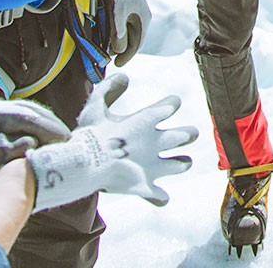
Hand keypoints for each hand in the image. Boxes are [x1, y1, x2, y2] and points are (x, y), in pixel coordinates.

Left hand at [0, 98, 71, 185]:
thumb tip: (29, 142)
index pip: (26, 116)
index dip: (48, 128)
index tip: (65, 140)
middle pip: (28, 111)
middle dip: (49, 124)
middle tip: (67, 141)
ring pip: (22, 114)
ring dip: (41, 125)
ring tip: (57, 140)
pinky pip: (14, 121)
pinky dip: (30, 127)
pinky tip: (36, 139)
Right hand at [26, 73, 198, 210]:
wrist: (84, 165)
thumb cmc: (89, 134)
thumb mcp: (95, 105)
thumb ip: (108, 88)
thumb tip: (124, 75)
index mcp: (146, 120)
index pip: (171, 105)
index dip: (171, 103)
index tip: (170, 105)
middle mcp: (156, 141)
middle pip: (186, 135)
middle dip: (188, 134)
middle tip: (186, 134)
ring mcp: (153, 166)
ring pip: (180, 164)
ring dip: (181, 163)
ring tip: (180, 162)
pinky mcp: (145, 186)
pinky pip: (160, 196)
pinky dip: (160, 196)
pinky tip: (159, 195)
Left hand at [101, 0, 150, 65]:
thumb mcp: (117, 15)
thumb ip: (118, 35)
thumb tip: (118, 51)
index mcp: (143, 20)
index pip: (137, 45)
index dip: (126, 57)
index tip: (115, 64)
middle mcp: (141, 16)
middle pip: (132, 39)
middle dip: (121, 49)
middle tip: (109, 57)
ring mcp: (134, 10)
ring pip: (126, 31)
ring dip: (117, 40)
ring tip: (106, 46)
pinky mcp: (126, 5)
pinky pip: (122, 23)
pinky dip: (115, 31)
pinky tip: (105, 32)